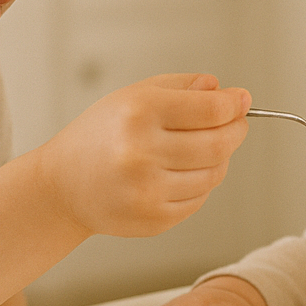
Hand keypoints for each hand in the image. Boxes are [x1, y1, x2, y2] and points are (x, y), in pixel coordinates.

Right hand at [35, 74, 249, 237]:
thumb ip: (181, 87)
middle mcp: (141, 151)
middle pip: (219, 143)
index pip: (210, 109)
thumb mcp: (133, 96)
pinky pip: (199, 198)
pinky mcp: (153, 218)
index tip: (242, 101)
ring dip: (220, 159)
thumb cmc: (100, 135)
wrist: (63, 185)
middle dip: (236, 131)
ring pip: (214, 174)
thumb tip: (224, 91)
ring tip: (203, 149)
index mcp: (138, 112)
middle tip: (236, 124)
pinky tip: (182, 173)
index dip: (234, 105)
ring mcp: (148, 189)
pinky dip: (201, 184)